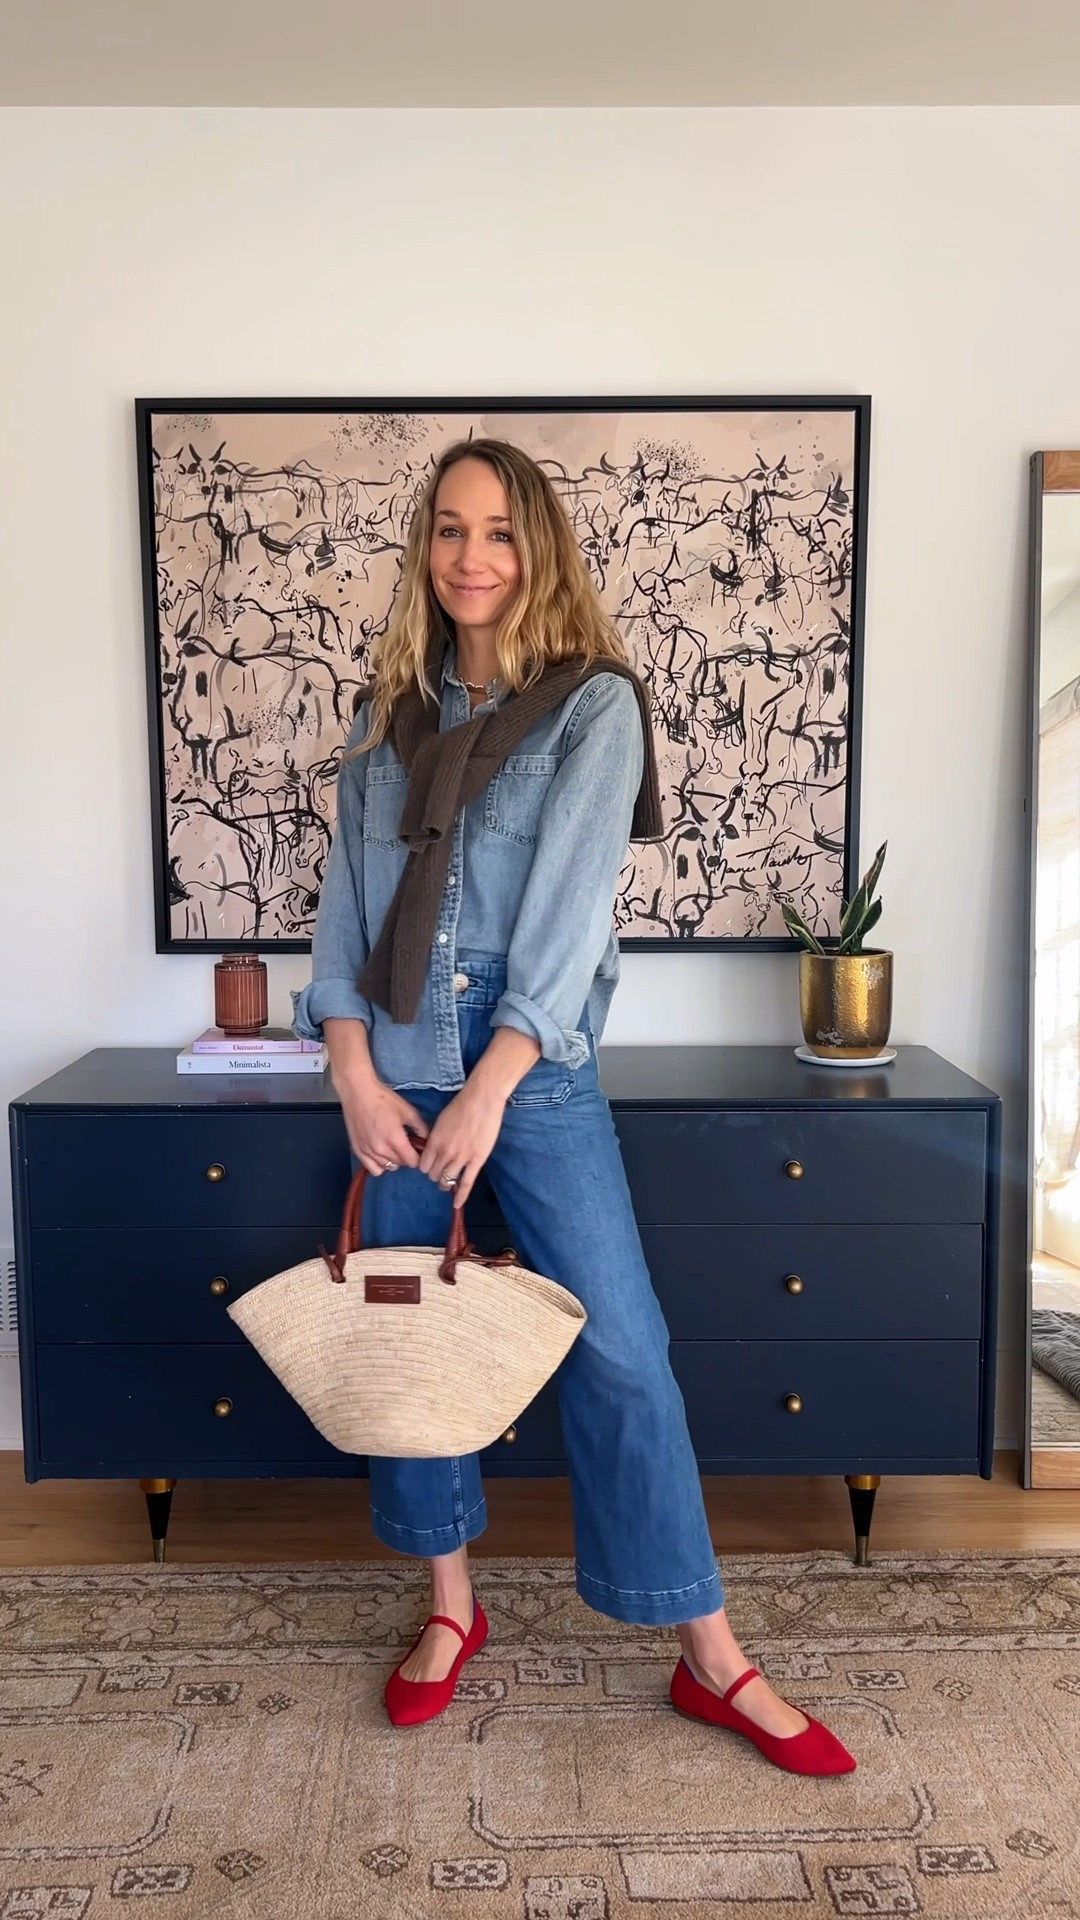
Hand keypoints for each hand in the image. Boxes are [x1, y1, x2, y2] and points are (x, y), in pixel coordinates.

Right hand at [336, 1074, 428, 1177]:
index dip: (418, 1156)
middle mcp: (380, 1149)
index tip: (417, 1149)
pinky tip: (381, 1154)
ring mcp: (367, 1152)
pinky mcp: (357, 1151)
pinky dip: (379, 1164)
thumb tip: (426, 1140)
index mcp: (394, 1139)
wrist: (358, 1093)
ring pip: (387, 1167)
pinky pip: (372, 1168)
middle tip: (406, 1145)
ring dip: (393, 1161)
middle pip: (400, 1164)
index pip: (412, 1161)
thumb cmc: (383, 1099)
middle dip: (406, 1157)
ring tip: (392, 1148)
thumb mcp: (408, 1111)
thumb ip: (420, 1127)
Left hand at [416, 1079, 505, 1208]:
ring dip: (445, 1184)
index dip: (426, 1168)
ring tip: (446, 1185)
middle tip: (440, 1174)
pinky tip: (457, 1204)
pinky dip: (461, 1196)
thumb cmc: (461, 1105)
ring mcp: (461, 1158)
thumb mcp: (441, 1120)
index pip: (424, 1165)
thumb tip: (432, 1147)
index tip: (430, 1167)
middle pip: (434, 1174)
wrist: (481, 1100)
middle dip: (435, 1176)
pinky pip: (466, 1183)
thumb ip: (435, 1137)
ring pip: (447, 1180)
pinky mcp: (476, 1161)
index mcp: (434, 1141)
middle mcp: (444, 1152)